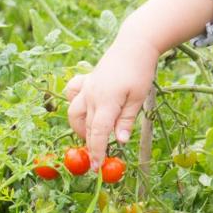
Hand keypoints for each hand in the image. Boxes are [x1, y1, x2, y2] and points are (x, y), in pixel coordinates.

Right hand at [65, 35, 159, 169]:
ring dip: (80, 127)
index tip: (96, 167)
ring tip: (92, 135)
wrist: (134, 45)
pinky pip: (72, 93)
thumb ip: (126, 120)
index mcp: (106, 102)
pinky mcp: (86, 80)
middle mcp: (91, 95)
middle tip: (98, 156)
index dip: (97, 151)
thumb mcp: (138, 98)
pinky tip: (84, 108)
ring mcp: (86, 87)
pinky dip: (74, 102)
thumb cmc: (140, 71)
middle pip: (86, 126)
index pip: (98, 132)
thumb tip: (120, 142)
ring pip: (74, 112)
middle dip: (90, 143)